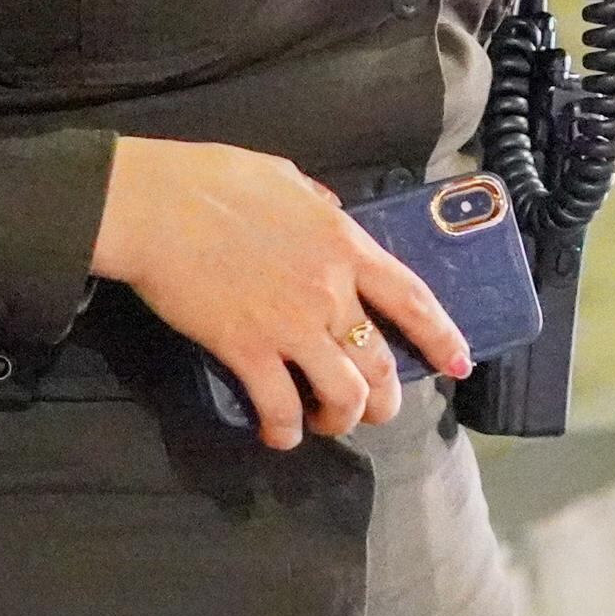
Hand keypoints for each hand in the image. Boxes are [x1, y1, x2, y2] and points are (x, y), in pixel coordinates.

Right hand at [86, 137, 476, 449]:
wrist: (154, 206)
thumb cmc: (213, 180)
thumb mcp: (287, 180)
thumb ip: (319, 206)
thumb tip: (331, 215)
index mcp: (345, 246)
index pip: (412, 299)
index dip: (441, 336)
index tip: (460, 362)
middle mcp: (330, 292)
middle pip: (381, 364)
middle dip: (386, 400)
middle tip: (375, 410)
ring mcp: (291, 324)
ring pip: (342, 394)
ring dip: (340, 418)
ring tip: (326, 421)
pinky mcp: (247, 349)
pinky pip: (280, 406)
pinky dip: (285, 430)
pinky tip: (278, 435)